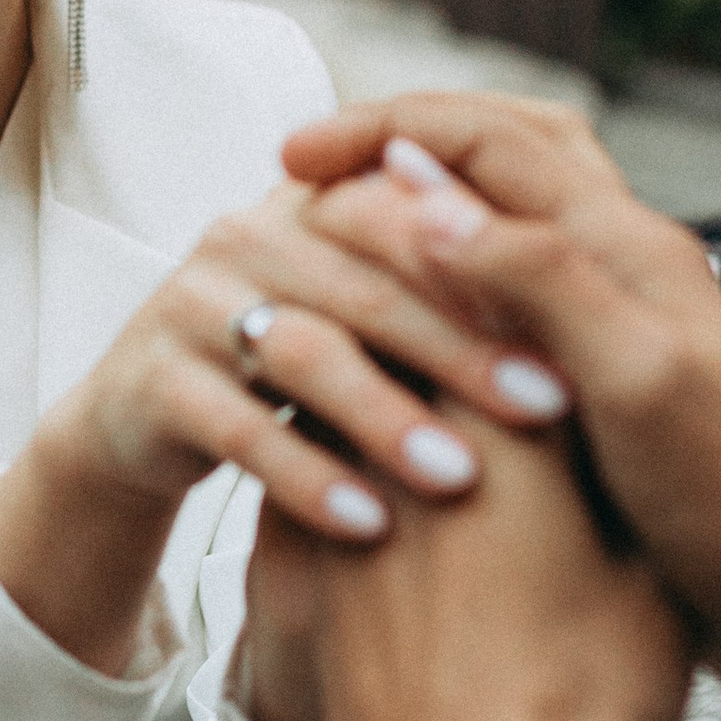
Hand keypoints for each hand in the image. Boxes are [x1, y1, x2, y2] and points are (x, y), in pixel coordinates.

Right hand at [0, 177, 573, 680]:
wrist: (142, 431)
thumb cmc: (296, 382)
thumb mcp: (369, 322)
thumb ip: (444, 286)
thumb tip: (576, 278)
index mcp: (322, 203)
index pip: (412, 194)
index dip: (497, 255)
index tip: (578, 324)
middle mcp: (254, 232)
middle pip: (372, 273)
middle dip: (465, 342)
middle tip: (549, 407)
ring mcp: (195, 300)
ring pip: (307, 347)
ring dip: (389, 414)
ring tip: (461, 475)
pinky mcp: (151, 379)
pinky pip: (237, 426)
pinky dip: (311, 478)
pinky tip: (370, 526)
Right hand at [277, 93, 720, 720]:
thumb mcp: (636, 380)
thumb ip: (538, 277)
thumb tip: (423, 195)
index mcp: (628, 247)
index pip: (492, 138)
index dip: (386, 130)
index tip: (296, 157)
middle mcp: (619, 271)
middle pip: (498, 160)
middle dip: (393, 154)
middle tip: (299, 180)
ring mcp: (610, 331)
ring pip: (495, 233)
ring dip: (411, 225)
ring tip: (332, 253)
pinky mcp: (601, 396)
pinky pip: (501, 311)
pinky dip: (432, 304)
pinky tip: (387, 350)